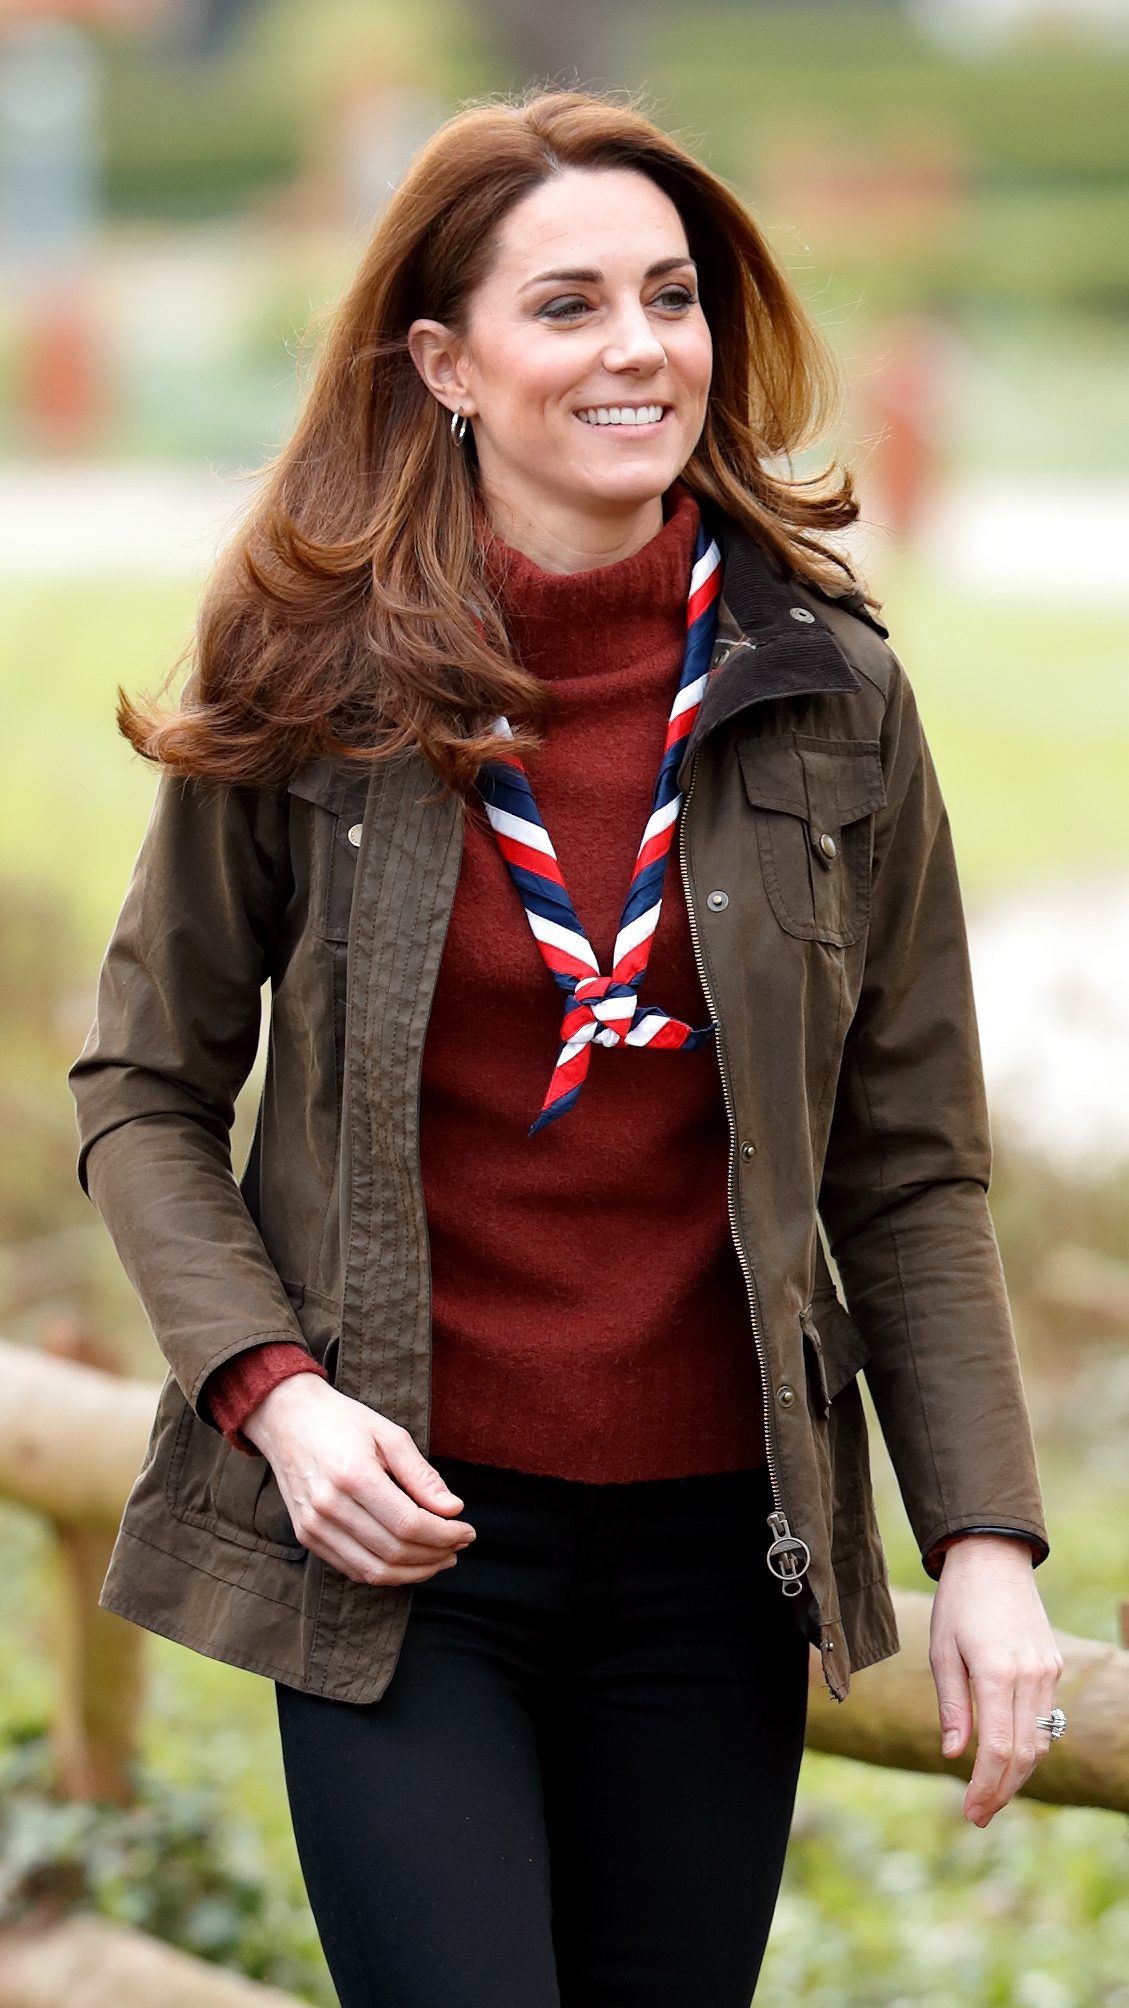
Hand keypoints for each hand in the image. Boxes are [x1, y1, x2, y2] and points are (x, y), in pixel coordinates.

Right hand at [243, 1374, 473, 1586]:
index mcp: (353, 1476)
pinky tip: (408, 1561)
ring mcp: (314, 1526)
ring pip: (374, 1571)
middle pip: (394, 1552)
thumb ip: (421, 1475)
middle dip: (435, 1555)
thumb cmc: (342, 1422)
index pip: (408, 1524)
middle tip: (459, 1545)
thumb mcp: (389, 1435)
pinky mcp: (307, 1536)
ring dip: (414, 1572)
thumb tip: (453, 1510)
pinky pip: (353, 1569)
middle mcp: (329, 1507)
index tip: (467, 1531)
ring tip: (441, 1558)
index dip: (444, 1535)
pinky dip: (386, 1572)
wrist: (286, 1419)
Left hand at [929, 1535, 1062, 1826]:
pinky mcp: (1053, 1667)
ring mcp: (1048, 1672)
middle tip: (978, 1816)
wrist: (993, 1559)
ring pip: (1040, 1742)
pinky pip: (1045, 1719)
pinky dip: (1029, 1746)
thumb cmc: (958, 1603)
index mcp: (998, 1672)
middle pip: (1025, 1754)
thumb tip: (954, 1756)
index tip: (970, 1812)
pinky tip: (1007, 1759)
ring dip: (1018, 1775)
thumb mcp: (942, 1651)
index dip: (985, 1786)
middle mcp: (1030, 1676)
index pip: (998, 1748)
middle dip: (1002, 1791)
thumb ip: (952, 1706)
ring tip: (990, 1795)